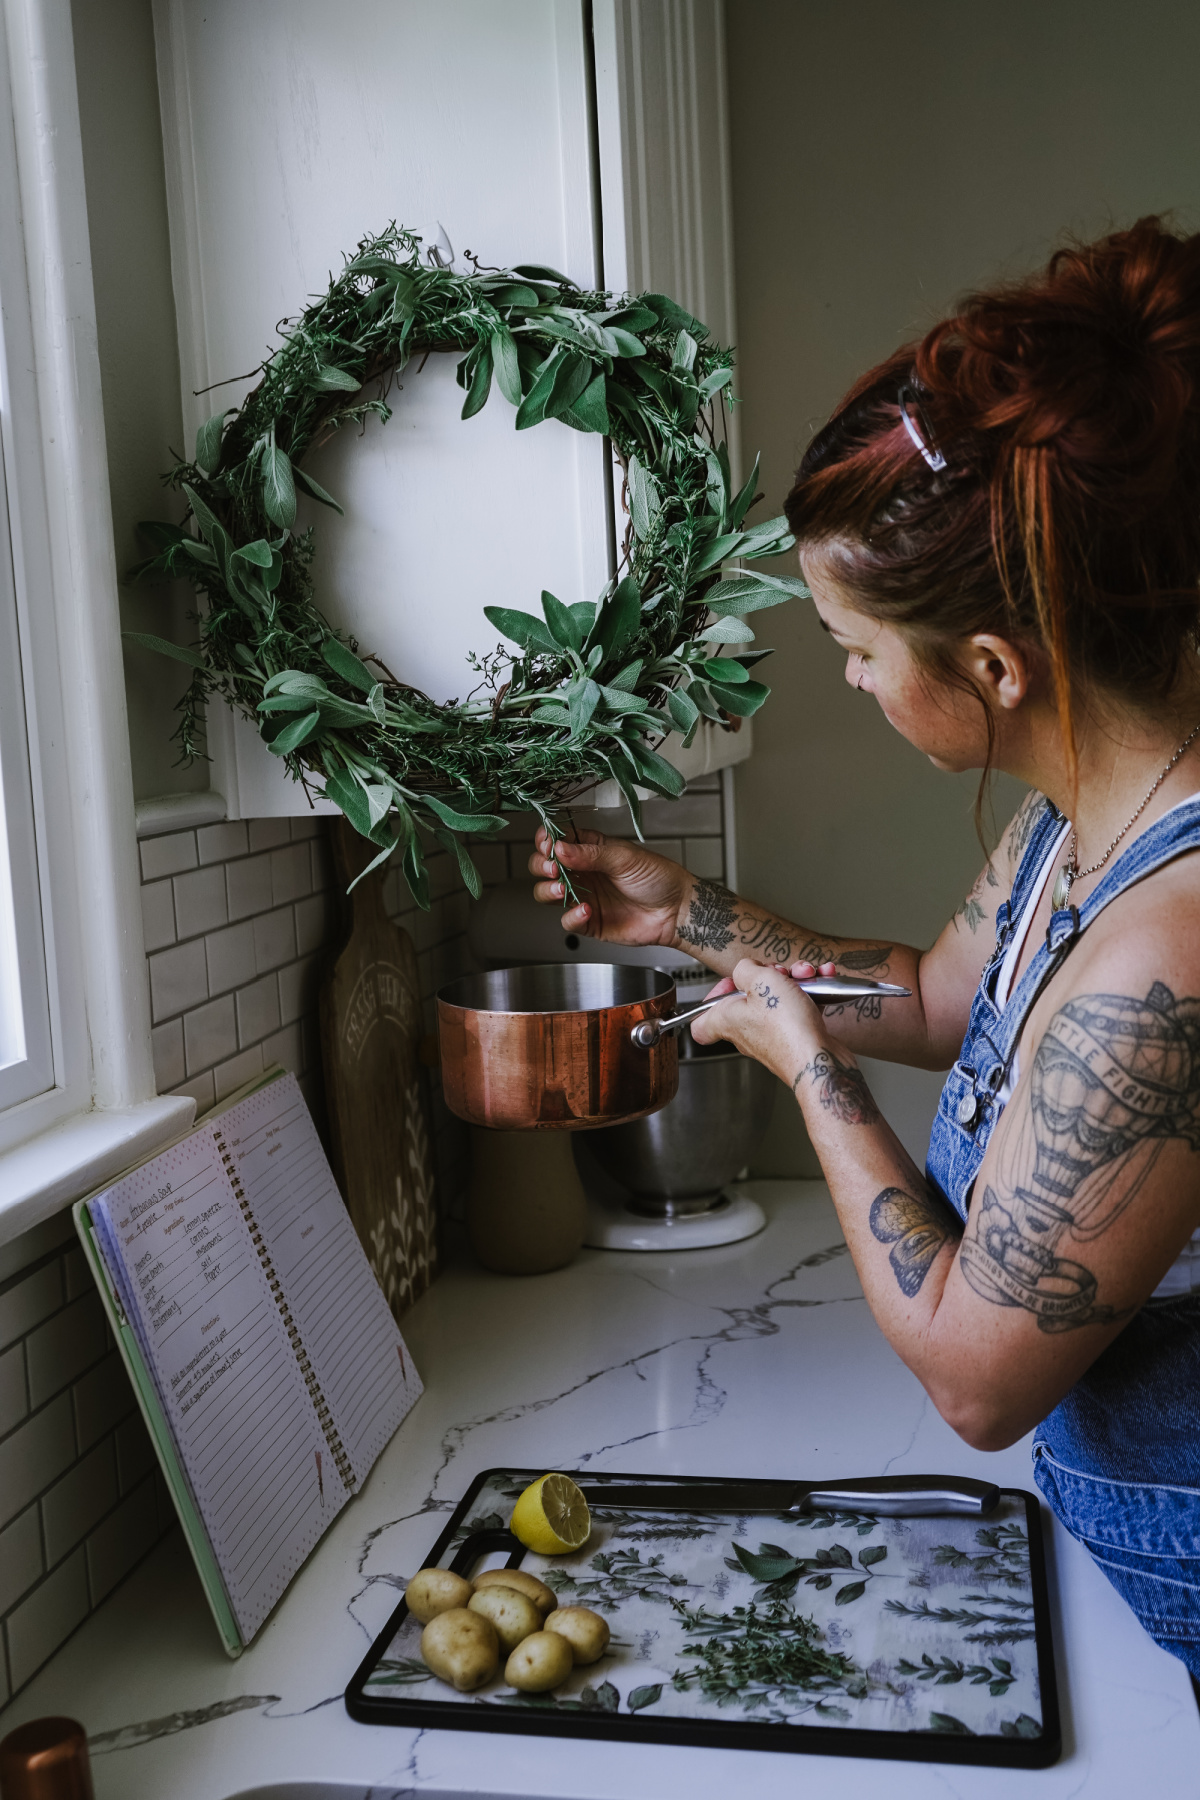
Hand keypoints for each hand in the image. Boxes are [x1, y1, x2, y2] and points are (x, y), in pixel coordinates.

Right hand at [528, 826, 690, 944]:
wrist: (676, 911)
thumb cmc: (658, 878)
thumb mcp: (624, 857)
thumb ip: (591, 853)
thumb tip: (560, 848)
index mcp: (590, 849)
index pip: (558, 840)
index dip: (547, 840)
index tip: (548, 843)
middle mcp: (583, 872)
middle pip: (544, 866)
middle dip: (541, 865)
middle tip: (553, 868)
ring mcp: (584, 896)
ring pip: (547, 893)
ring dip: (547, 889)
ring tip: (561, 888)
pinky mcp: (589, 922)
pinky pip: (567, 920)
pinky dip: (571, 915)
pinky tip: (586, 909)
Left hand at [690, 957, 828, 1080]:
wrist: (819, 1060)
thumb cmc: (786, 1028)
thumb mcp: (760, 980)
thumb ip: (746, 968)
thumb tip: (746, 968)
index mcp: (728, 1020)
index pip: (700, 1022)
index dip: (712, 999)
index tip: (730, 983)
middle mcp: (747, 1031)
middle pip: (748, 999)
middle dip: (768, 977)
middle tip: (778, 972)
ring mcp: (773, 1036)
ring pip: (778, 1000)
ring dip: (795, 980)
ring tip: (806, 973)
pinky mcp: (796, 1038)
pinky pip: (800, 1009)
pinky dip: (812, 993)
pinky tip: (823, 979)